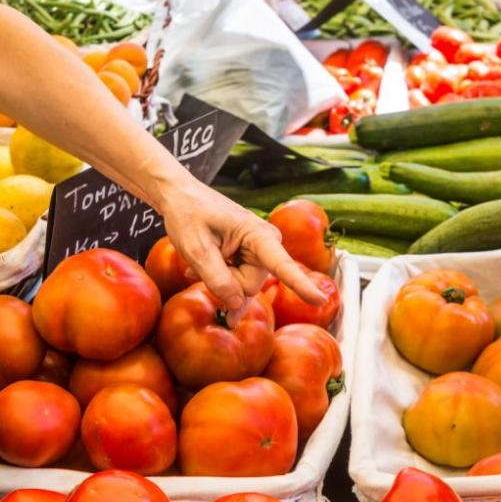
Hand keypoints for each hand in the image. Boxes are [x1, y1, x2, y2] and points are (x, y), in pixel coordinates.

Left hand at [160, 182, 324, 313]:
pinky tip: (204, 266)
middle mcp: (266, 243)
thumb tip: (237, 305)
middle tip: (204, 259)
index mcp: (258, 235)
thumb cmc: (187, 214)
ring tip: (203, 259)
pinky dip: (221, 280)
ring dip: (220, 280)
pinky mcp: (250, 257)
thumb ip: (218, 280)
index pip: (282, 265)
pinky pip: (240, 282)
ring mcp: (259, 251)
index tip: (320, 300)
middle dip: (225, 283)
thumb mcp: (195, 249)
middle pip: (250, 285)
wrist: (180, 196)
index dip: (300, 285)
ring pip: (243, 287)